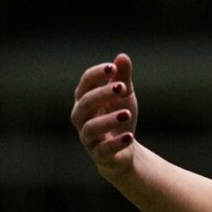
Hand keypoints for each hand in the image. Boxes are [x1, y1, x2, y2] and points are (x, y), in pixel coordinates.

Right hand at [71, 52, 138, 172]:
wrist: (124, 151)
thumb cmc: (119, 117)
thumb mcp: (124, 96)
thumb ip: (122, 78)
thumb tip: (122, 56)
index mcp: (84, 100)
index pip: (85, 84)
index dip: (96, 74)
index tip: (113, 67)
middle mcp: (81, 118)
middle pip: (85, 103)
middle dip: (102, 94)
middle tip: (122, 87)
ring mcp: (88, 138)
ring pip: (91, 127)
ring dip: (108, 120)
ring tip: (127, 114)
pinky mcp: (98, 155)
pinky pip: (103, 150)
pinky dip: (116, 143)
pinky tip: (129, 136)